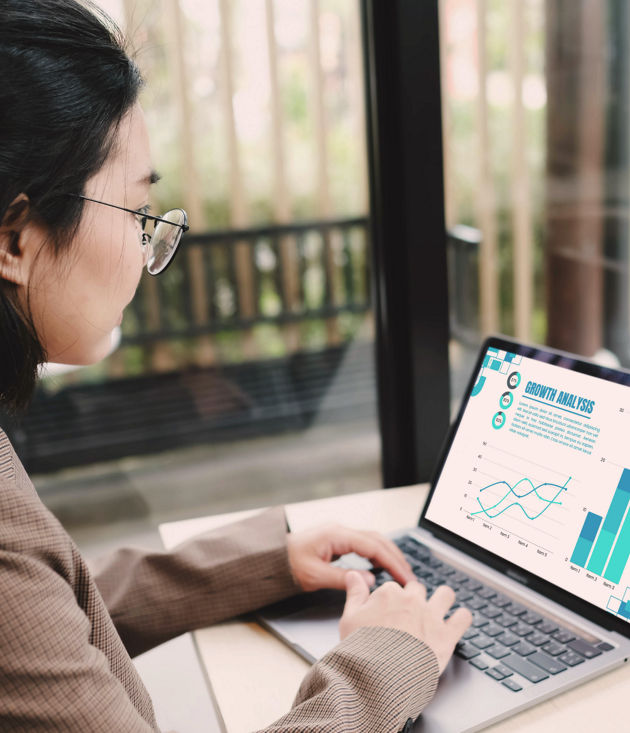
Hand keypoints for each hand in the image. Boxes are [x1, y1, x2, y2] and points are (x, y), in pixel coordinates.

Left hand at [286, 524, 415, 591]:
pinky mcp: (337, 540)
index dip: (393, 562)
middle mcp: (341, 530)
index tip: (405, 578)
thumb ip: (343, 579)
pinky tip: (382, 566)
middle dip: (396, 558)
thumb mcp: (315, 576)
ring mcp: (339, 534)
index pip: (374, 546)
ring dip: (388, 555)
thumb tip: (370, 581)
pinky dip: (377, 554)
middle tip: (410, 577)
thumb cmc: (288, 564)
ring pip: (372, 540)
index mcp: (337, 535)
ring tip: (401, 573)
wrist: (271, 557)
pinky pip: (364, 544)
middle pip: (377, 540)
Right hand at [339, 571, 471, 672]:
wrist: (379, 678)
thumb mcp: (349, 618)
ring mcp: (431, 616)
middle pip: (418, 590)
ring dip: (443, 600)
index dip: (390, 601)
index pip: (393, 588)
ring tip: (440, 608)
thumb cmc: (362, 650)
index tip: (388, 612)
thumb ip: (355, 593)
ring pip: (445, 595)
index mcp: (389, 594)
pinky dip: (462, 618)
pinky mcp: (446, 635)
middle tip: (410, 615)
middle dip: (415, 599)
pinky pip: (463, 618)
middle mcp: (412, 601)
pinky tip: (458, 621)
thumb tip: (354, 574)